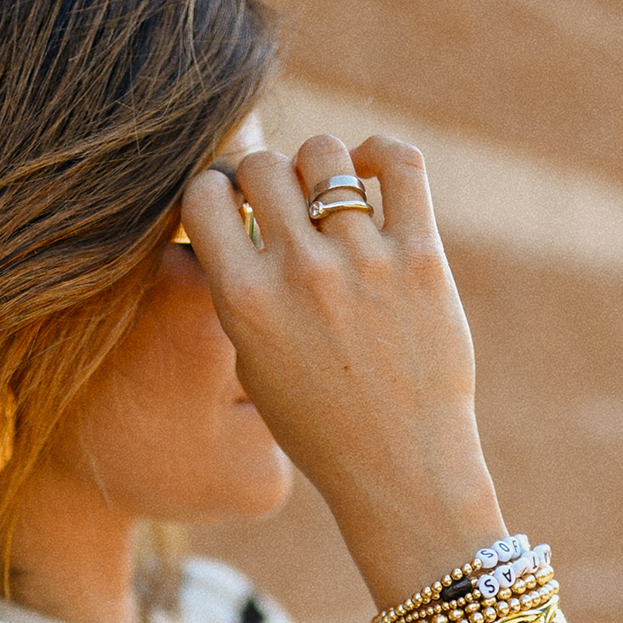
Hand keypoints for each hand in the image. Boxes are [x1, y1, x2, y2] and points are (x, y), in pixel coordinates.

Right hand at [178, 131, 504, 601]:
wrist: (400, 469)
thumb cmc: (321, 426)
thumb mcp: (253, 365)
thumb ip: (241, 292)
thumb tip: (240, 220)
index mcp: (245, 302)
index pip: (202, 196)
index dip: (212, 191)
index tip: (230, 208)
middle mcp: (300, 273)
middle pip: (263, 166)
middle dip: (263, 178)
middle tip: (280, 204)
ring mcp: (363, 261)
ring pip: (325, 156)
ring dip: (319, 166)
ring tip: (328, 194)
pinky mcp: (420, 257)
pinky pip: (399, 164)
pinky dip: (378, 153)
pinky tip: (369, 172)